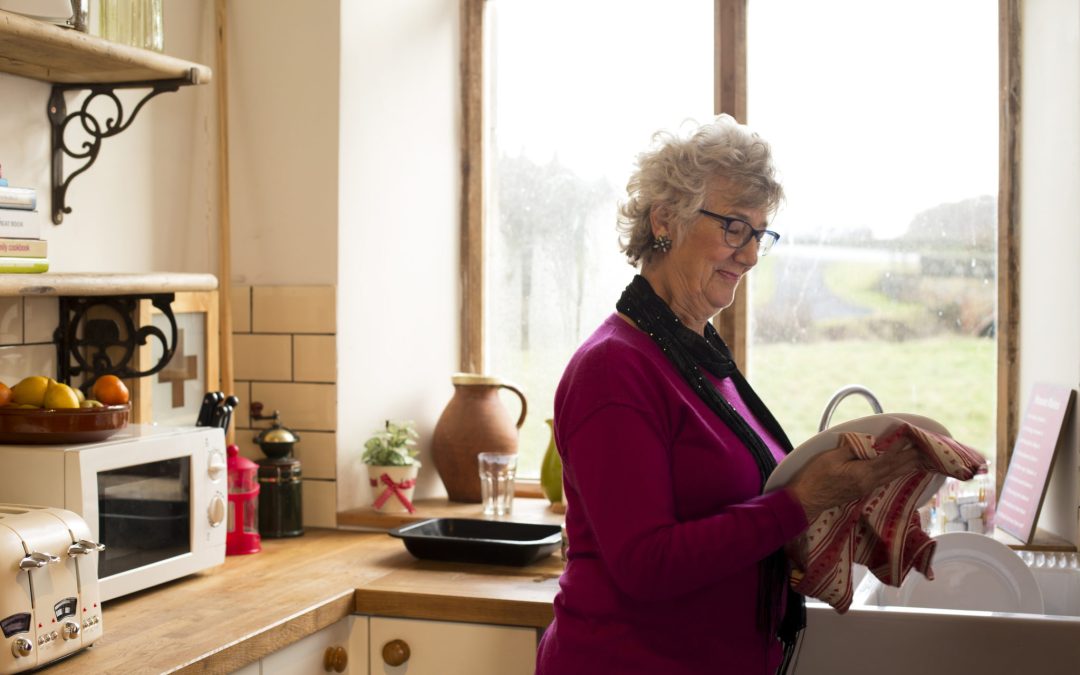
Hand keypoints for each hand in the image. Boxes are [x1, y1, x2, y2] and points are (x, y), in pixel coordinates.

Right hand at [785, 443, 923, 521]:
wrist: (806, 500)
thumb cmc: (815, 477)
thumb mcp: (831, 457)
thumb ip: (851, 449)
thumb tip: (867, 442)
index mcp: (863, 473)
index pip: (886, 459)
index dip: (898, 448)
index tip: (909, 437)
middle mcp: (868, 482)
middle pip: (893, 470)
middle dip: (909, 459)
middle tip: (924, 450)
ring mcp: (865, 489)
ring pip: (890, 476)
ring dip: (905, 468)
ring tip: (918, 461)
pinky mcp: (860, 491)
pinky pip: (883, 480)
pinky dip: (894, 473)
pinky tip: (897, 472)